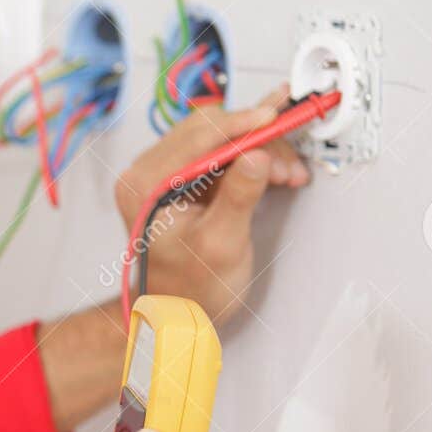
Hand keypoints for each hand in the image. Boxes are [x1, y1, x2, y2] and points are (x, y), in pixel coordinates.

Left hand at [114, 85, 308, 326]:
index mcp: (144, 186)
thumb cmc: (190, 289)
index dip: (241, 124)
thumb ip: (238, 198)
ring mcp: (164, 174)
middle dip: (256, 141)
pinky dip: (252, 158)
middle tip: (287, 165)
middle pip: (210, 130)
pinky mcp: (184, 179)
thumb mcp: (221, 245)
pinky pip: (222, 153)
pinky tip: (276, 171)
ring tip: (287, 175)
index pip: (196, 138)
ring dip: (259, 150)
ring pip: (220, 138)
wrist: (180, 312)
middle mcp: (147, 174)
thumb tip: (257, 156)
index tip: (275, 119)